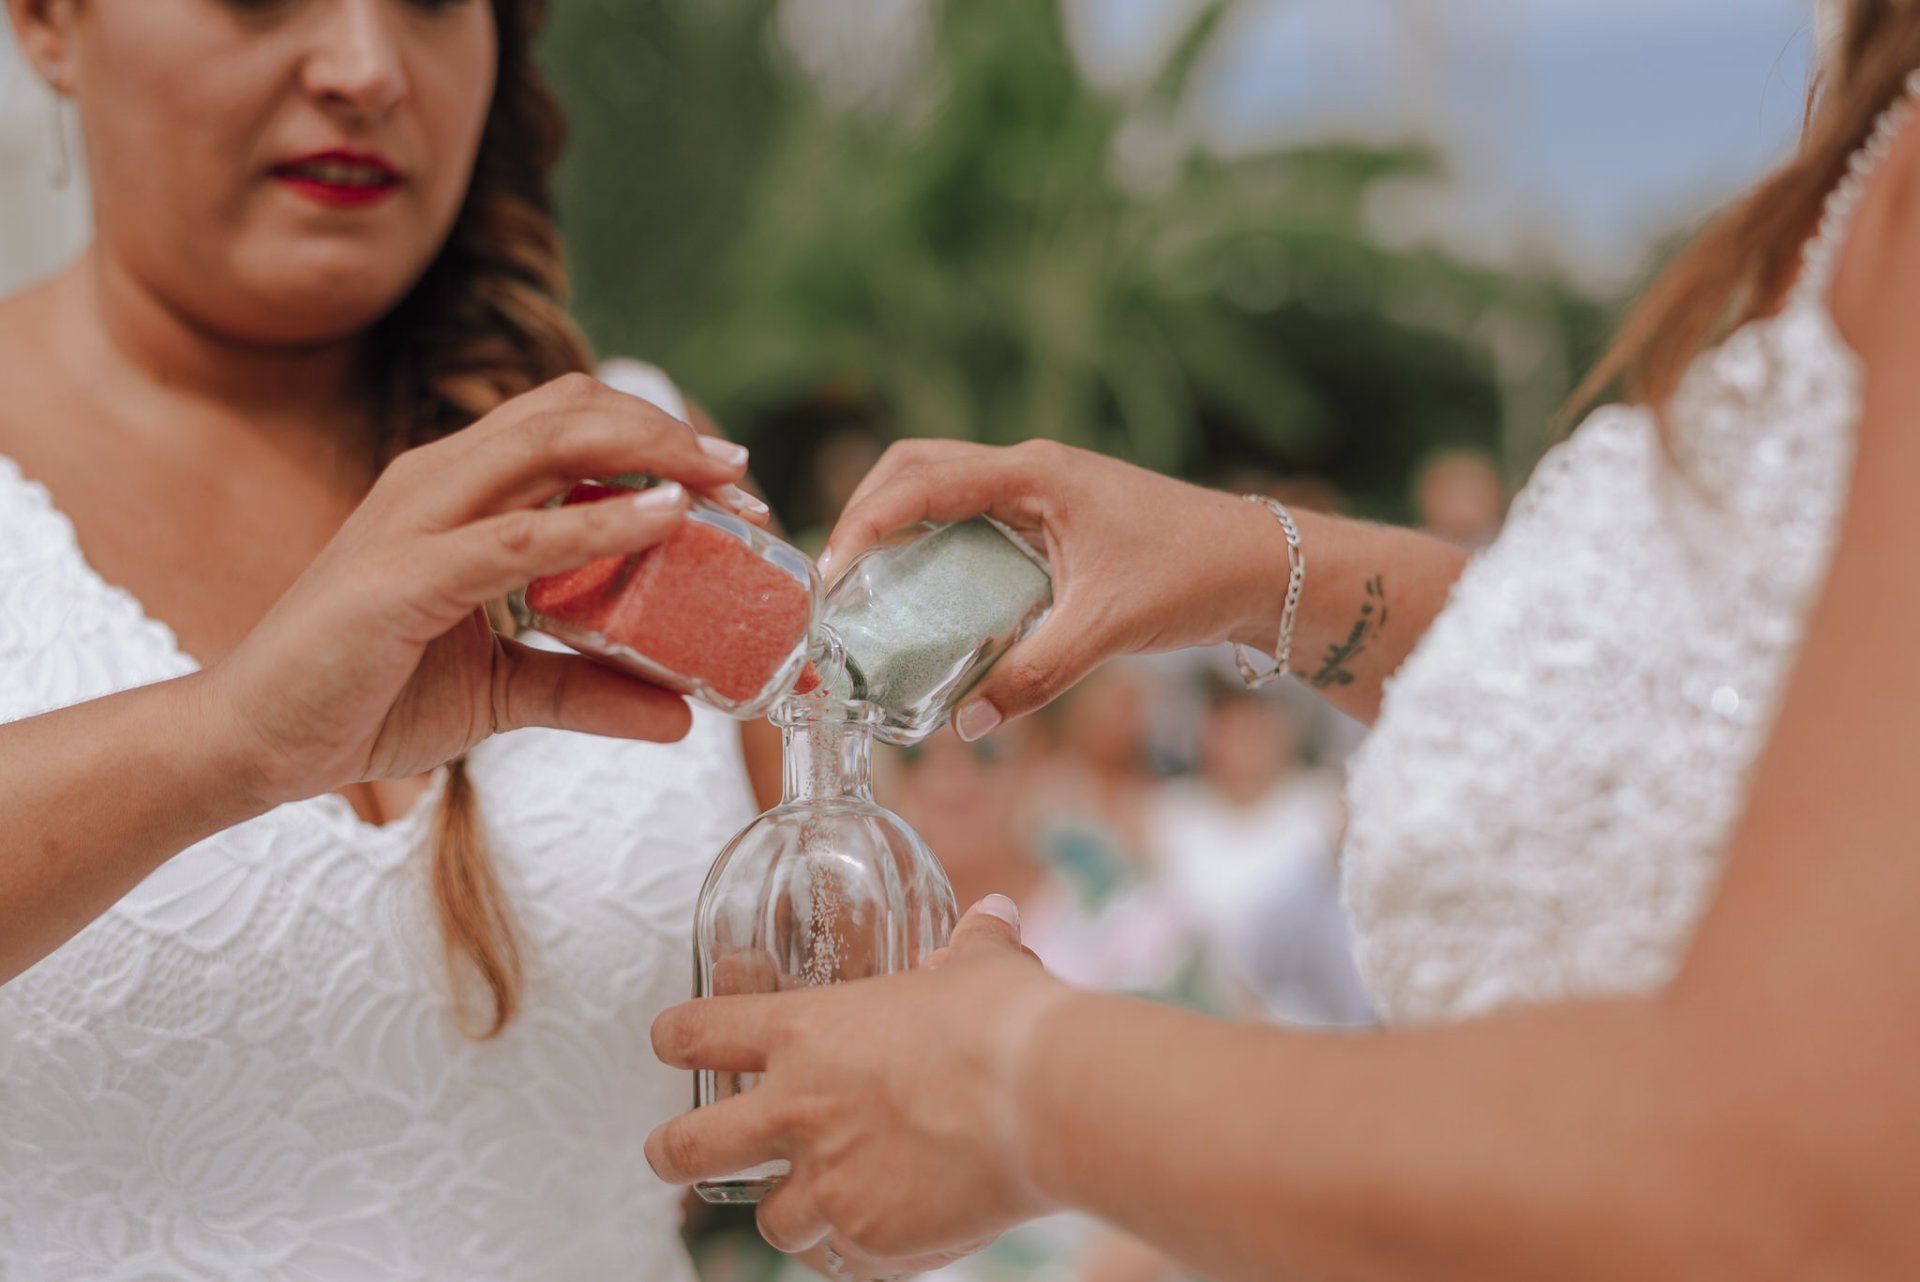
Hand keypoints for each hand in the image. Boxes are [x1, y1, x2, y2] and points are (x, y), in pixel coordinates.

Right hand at [208, 373, 766, 804]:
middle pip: (570, 409)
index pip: (571, 425)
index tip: (733, 486)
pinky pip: (518, 535)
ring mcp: (417, 519)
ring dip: (648, 459)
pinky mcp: (405, 577)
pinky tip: (662, 523)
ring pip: (547, 443)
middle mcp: (439, 480)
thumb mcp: (503, 692)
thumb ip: (588, 689)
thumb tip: (681, 715)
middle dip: (668, 436)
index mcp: (459, 489)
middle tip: (745, 484)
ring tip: (720, 490)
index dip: (658, 440)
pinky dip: (598, 524)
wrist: (255, 743)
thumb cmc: (365, 696)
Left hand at [647, 900, 1072, 1264]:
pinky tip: (895, 1231)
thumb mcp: (981, 967)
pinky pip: (845, 1260)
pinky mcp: (870, 1241)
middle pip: (685, 1150)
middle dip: (673, 1153)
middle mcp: (797, 1113)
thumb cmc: (1007, 1022)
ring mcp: (829, 1185)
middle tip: (676, 1154)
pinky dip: (862, 1248)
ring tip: (827, 1201)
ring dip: (794, 1212)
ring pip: (770, 1223)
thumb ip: (972, 946)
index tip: (676, 1042)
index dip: (678, 1038)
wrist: (1048, 1102)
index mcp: (805, 1034)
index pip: (696, 1033)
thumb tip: (995, 915)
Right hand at [818, 440, 1289, 739]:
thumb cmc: (1192, 578)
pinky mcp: (1054, 514)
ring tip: (865, 587)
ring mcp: (1042, 488)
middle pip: (916, 468)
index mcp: (1035, 476)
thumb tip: (966, 726)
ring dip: (898, 525)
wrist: (1263, 566)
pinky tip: (927, 594)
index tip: (830, 575)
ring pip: (943, 486)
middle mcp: (1030, 470)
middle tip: (835, 579)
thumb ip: (1032, 677)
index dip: (865, 524)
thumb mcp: (1104, 631)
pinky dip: (935, 542)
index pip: (922, 482)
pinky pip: (973, 514)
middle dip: (866, 514)